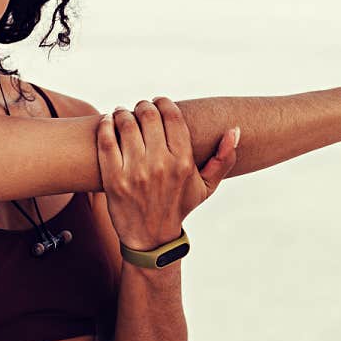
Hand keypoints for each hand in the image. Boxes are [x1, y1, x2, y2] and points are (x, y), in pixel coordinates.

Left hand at [96, 97, 239, 250]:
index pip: (172, 116)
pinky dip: (105, 125)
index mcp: (184, 162)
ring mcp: (135, 172)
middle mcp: (160, 165)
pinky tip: (108, 122)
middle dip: (143, 106)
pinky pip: (106, 140)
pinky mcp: (114, 179)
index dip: (163, 102)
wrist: (151, 238)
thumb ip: (223, 159)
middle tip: (140, 109)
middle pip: (148, 115)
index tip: (158, 102)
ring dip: (123, 112)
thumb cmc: (179, 206)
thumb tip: (235, 130)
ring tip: (123, 114)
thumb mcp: (206, 186)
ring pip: (125, 123)